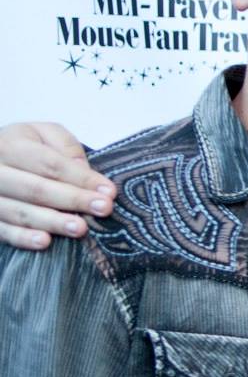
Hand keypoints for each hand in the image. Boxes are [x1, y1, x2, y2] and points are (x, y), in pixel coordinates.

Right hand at [0, 122, 111, 249]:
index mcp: (10, 146)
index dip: (81, 178)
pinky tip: (45, 242)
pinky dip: (23, 237)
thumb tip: (84, 171)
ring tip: (80, 229)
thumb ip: (65, 146)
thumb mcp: (45, 135)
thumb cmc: (26, 147)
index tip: (109, 192)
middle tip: (103, 209)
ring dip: (52, 222)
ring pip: (19, 211)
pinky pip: (2, 230)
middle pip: (35, 188)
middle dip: (72, 200)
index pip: (49, 164)